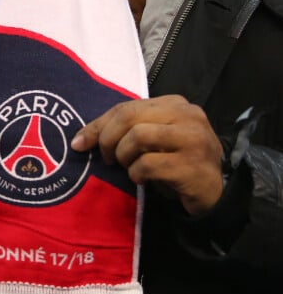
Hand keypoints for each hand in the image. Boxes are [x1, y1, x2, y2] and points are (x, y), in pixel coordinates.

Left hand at [71, 95, 222, 214]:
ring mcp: (193, 138)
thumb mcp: (153, 139)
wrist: (213, 190)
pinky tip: (142, 179)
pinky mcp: (192, 165)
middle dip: (107, 139)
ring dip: (124, 156)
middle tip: (106, 159)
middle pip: (129, 117)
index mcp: (175, 103)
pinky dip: (137, 173)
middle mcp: (187, 114)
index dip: (98, 125)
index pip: (126, 107)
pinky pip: (148, 164)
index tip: (80, 143)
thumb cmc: (176, 161)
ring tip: (129, 168)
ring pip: (138, 136)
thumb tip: (80, 139)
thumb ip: (127, 130)